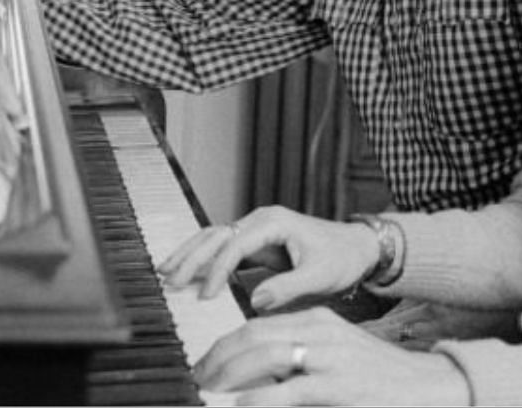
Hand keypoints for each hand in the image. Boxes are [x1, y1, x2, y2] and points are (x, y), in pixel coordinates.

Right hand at [157, 206, 378, 311]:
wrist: (357, 248)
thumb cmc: (341, 259)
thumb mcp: (320, 276)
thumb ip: (288, 288)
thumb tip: (255, 300)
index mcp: (274, 223)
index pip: (234, 245)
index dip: (217, 270)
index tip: (205, 297)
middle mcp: (260, 221)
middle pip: (215, 235)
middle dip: (190, 257)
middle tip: (169, 281)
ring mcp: (256, 230)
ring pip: (213, 238)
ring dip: (189, 255)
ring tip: (165, 273)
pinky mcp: (255, 244)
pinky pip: (222, 249)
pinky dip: (202, 259)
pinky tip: (185, 274)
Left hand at [194, 309, 472, 405]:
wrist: (430, 388)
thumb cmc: (380, 380)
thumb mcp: (337, 359)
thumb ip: (300, 362)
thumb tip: (258, 381)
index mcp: (319, 322)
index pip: (258, 325)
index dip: (225, 344)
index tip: (205, 365)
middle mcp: (321, 332)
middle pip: (253, 334)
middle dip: (218, 356)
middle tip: (197, 378)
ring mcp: (330, 358)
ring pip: (265, 354)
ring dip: (229, 373)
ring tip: (209, 390)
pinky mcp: (338, 386)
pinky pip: (289, 389)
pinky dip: (259, 397)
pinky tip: (242, 405)